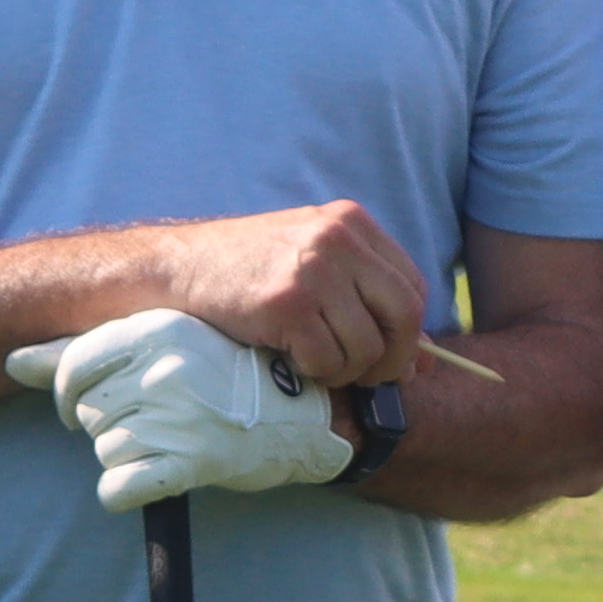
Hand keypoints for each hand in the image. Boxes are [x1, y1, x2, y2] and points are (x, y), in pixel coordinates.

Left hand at [4, 310, 355, 507]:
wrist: (303, 412)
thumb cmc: (225, 374)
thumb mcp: (159, 344)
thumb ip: (78, 352)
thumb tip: (9, 361)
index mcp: (155, 329)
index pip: (72, 367)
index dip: (67, 396)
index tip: (80, 408)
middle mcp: (162, 369)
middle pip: (89, 413)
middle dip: (111, 426)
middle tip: (156, 424)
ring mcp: (177, 415)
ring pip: (104, 451)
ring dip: (126, 458)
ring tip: (168, 445)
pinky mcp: (192, 461)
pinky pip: (118, 488)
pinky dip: (123, 492)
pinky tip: (151, 480)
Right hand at [135, 201, 429, 390]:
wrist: (178, 267)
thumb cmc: (248, 271)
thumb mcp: (312, 262)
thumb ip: (366, 296)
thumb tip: (425, 359)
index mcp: (352, 222)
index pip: (413, 286)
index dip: (411, 333)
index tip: (397, 359)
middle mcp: (339, 240)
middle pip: (405, 316)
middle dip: (392, 361)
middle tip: (368, 378)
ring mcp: (314, 271)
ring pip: (367, 348)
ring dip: (346, 372)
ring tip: (316, 361)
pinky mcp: (287, 305)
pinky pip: (327, 361)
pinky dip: (314, 373)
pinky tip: (290, 357)